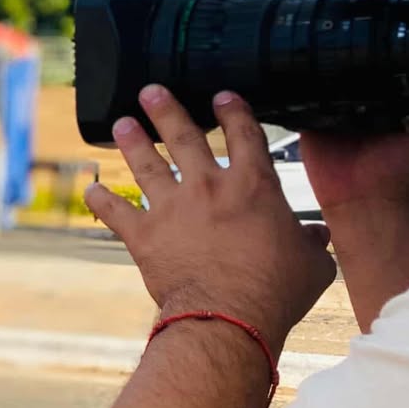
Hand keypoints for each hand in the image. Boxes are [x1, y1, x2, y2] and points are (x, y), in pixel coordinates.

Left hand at [86, 85, 333, 342]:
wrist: (229, 316)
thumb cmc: (276, 291)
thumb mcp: (311, 263)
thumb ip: (311, 242)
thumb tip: (317, 235)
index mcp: (254, 186)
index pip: (245, 135)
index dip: (234, 112)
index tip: (222, 96)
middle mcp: (209, 187)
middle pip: (185, 137)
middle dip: (166, 110)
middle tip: (150, 91)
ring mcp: (172, 208)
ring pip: (147, 165)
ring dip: (132, 142)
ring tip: (121, 123)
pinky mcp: (143, 235)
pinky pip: (115, 212)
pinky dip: (101, 200)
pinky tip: (91, 188)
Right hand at [296, 0, 408, 216]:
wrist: (374, 202)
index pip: (408, 22)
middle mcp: (379, 75)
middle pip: (368, 21)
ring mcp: (344, 87)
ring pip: (333, 37)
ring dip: (325, 10)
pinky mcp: (313, 104)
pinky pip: (300, 68)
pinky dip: (292, 44)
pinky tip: (288, 22)